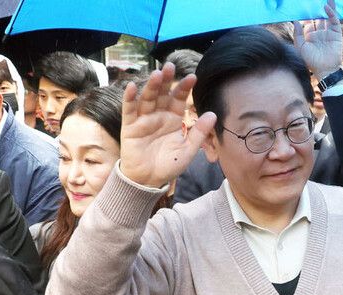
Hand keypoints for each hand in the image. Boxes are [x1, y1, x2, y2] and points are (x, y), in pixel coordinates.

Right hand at [120, 63, 216, 187]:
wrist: (148, 181)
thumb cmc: (168, 165)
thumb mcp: (188, 150)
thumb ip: (199, 133)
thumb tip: (213, 114)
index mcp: (174, 119)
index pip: (179, 99)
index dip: (184, 88)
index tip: (193, 77)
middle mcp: (159, 115)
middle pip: (163, 94)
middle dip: (167, 80)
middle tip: (171, 66)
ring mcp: (143, 119)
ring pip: (147, 98)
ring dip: (151, 86)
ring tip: (157, 74)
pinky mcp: (130, 126)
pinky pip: (129, 109)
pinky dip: (130, 98)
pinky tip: (132, 86)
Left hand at [293, 0, 342, 79]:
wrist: (325, 70)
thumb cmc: (312, 62)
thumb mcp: (300, 48)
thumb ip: (297, 35)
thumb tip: (295, 21)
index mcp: (309, 37)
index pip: (307, 22)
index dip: (305, 15)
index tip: (301, 7)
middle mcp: (319, 33)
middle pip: (317, 18)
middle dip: (315, 10)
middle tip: (312, 1)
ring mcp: (328, 33)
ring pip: (327, 17)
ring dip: (326, 8)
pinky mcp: (336, 33)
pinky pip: (334, 21)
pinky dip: (331, 13)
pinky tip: (326, 7)